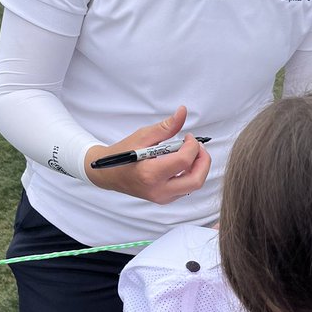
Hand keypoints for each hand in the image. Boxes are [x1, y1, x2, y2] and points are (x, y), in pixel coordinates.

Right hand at [85, 106, 210, 204]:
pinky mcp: (164, 199)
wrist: (108, 174)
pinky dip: (190, 173)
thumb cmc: (122, 154)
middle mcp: (158, 190)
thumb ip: (166, 126)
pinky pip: (186, 188)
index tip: (189, 137)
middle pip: (196, 180)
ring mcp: (162, 197)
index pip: (184, 161)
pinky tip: (181, 162)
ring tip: (189, 153)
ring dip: (197, 167)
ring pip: (193, 185)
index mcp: (150, 174)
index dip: (192, 146)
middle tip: (198, 147)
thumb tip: (183, 112)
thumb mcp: (142, 136)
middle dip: (203, 161)